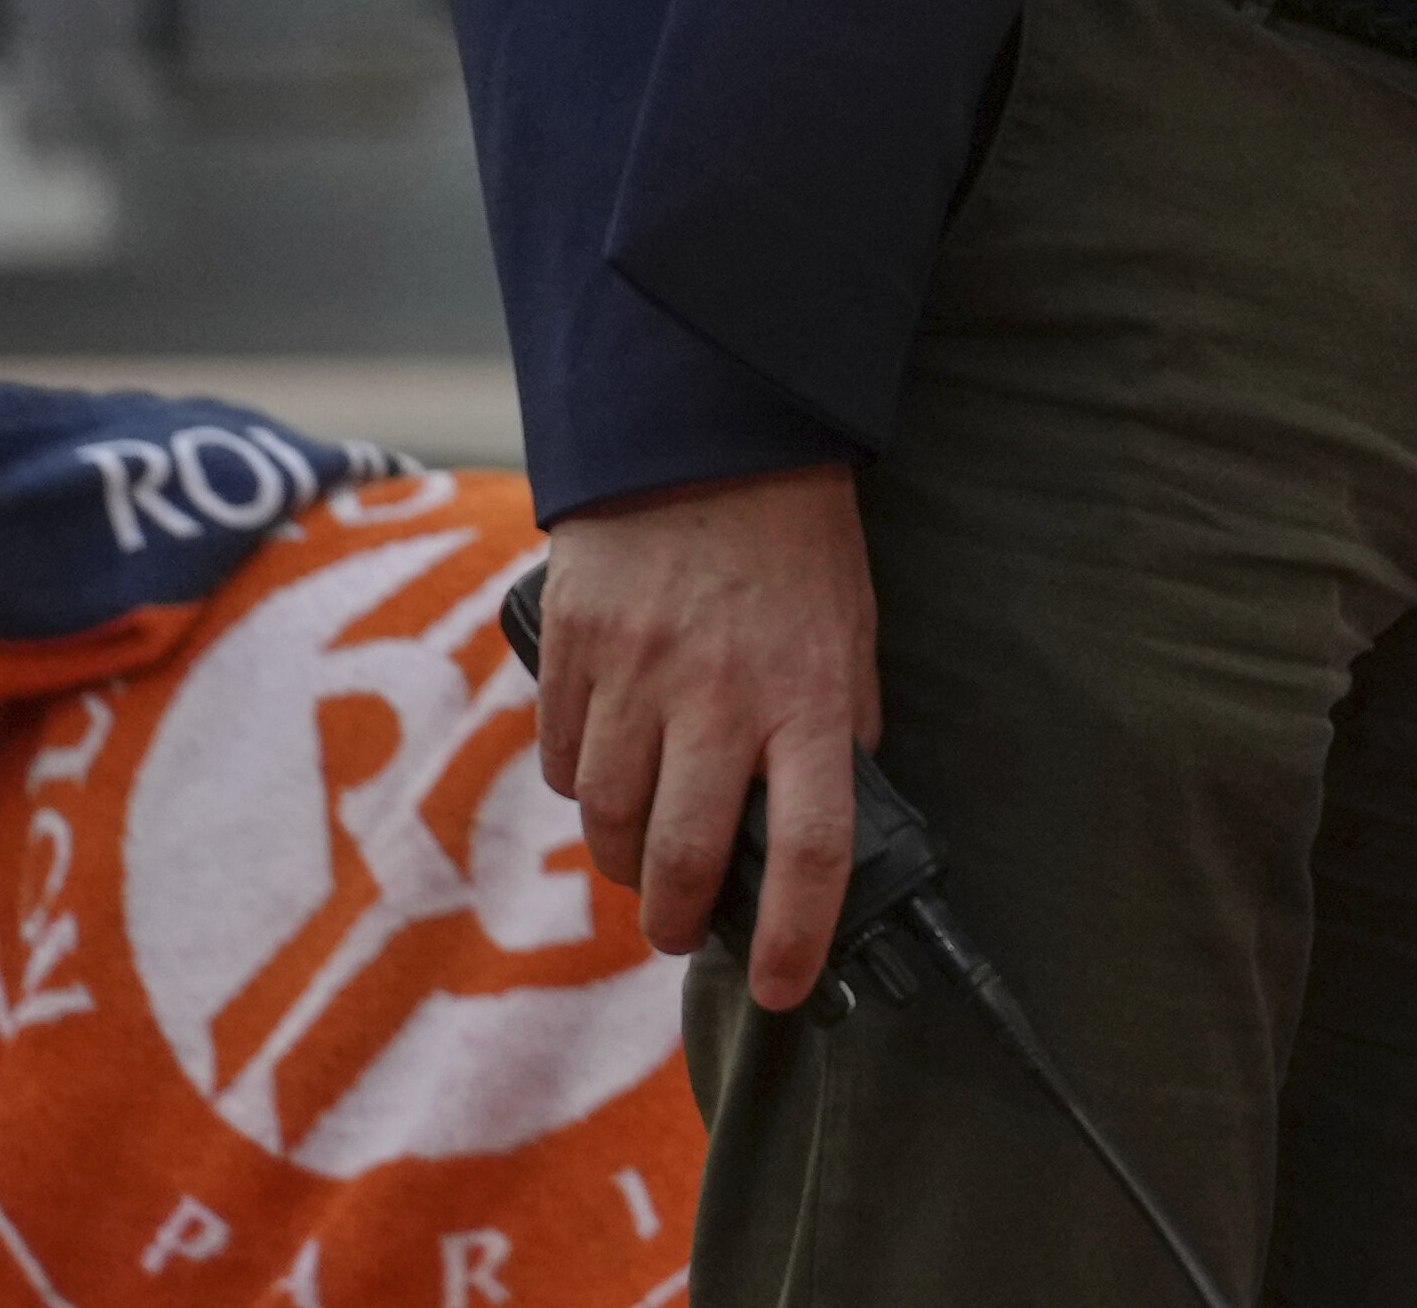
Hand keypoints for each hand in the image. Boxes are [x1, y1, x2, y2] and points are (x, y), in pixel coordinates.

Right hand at [536, 464, 876, 1013]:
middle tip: (686, 931)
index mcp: (807, 694)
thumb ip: (838, 724)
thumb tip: (823, 822)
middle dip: (680, 921)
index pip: (811, 846)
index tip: (786, 985)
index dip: (797, 933)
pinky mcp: (573, 653)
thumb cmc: (794, 541)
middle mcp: (719, 696)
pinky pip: (566, 763)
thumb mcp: (850, 629)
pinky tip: (612, 774)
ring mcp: (636, 675)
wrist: (706, 430)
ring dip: (629, 862)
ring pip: (613, 823)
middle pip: (685, 857)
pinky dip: (587, 789)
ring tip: (647, 858)